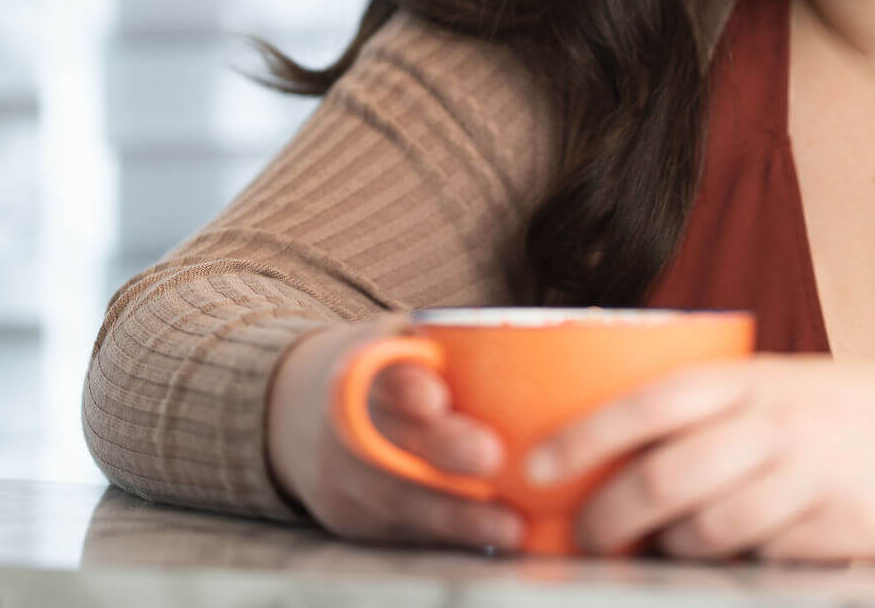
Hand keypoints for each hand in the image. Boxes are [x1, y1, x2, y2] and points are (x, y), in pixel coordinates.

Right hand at [265, 316, 522, 550]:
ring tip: (509, 526)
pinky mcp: (355, 522)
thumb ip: (455, 341)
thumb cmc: (387, 371)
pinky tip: (491, 542)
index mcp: (363, 370)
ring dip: (457, 516)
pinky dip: (448, 540)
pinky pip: (403, 534)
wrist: (302, 417)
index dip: (403, 387)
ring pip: (402, 500)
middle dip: (442, 451)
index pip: (381, 375)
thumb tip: (571, 331)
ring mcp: (347, 480)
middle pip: (394, 441)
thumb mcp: (403, 341)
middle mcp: (348, 426)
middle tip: (490, 455)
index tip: (433, 398)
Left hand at [520, 339, 874, 563]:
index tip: (536, 466)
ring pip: (709, 529)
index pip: (648, 402)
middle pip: (664, 478)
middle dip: (610, 518)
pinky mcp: (847, 528)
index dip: (583, 434)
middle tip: (586, 540)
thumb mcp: (786, 387)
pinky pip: (767, 559)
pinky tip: (745, 553)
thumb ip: (717, 414)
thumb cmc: (861, 410)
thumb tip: (622, 454)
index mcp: (753, 379)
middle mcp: (777, 422)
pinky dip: (743, 562)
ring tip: (671, 546)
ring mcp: (813, 477)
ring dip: (677, 546)